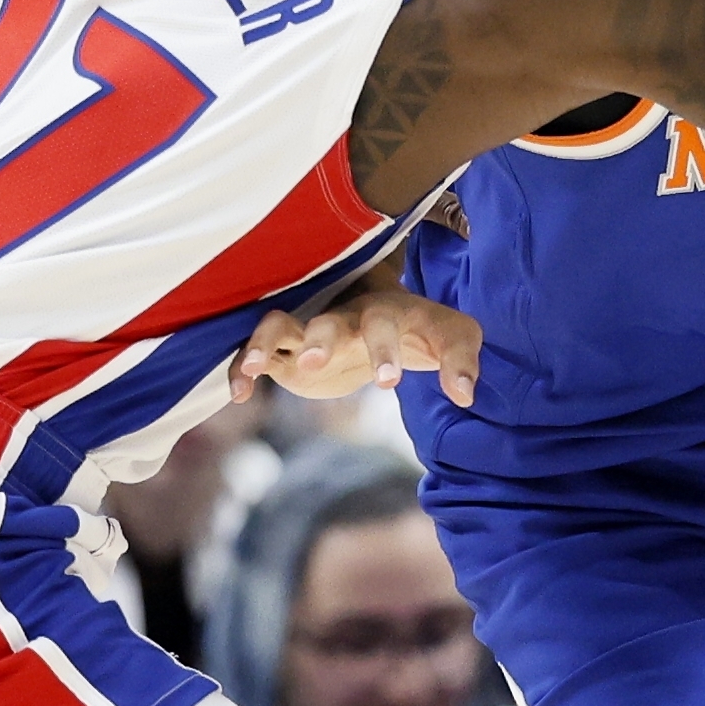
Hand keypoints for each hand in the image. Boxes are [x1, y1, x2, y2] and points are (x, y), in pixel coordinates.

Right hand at [228, 289, 480, 406]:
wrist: (390, 325)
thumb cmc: (423, 330)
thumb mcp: (454, 337)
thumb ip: (462, 361)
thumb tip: (465, 395)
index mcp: (384, 310)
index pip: (382, 322)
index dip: (384, 350)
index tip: (389, 384)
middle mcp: (343, 318)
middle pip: (326, 322)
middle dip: (319, 339)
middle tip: (313, 363)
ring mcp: (311, 334)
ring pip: (278, 326)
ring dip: (263, 343)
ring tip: (254, 368)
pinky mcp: (286, 356)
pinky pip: (257, 357)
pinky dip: (242, 370)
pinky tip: (239, 394)